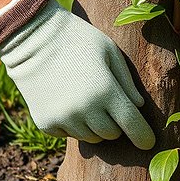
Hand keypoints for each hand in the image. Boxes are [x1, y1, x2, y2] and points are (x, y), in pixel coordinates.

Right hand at [0, 0, 155, 149]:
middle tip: (107, 103)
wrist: (30, 37)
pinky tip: (65, 101)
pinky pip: (69, 134)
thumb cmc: (77, 39)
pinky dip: (72, 124)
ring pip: (91, 137)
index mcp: (105, 91)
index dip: (144, 137)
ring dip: (94, 125)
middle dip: (115, 123)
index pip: (132, 125)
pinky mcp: (45, 123)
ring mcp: (63, 118)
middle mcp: (85, 110)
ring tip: (85, 99)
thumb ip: (127, 82)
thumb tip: (138, 107)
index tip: (149, 143)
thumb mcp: (109, 52)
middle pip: (111, 134)